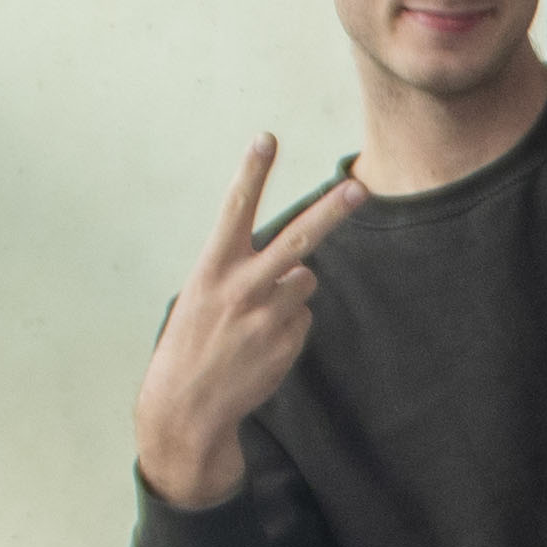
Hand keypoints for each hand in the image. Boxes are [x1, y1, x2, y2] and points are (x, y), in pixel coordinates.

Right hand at [137, 136, 363, 507]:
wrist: (187, 407)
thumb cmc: (192, 344)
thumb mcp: (202, 297)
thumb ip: (244, 273)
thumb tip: (302, 271)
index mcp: (211, 269)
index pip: (234, 211)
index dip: (251, 173)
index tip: (266, 138)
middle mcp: (242, 288)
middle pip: (297, 241)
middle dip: (330, 212)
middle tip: (359, 188)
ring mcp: (269, 317)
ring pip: (304, 281)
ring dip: (289, 292)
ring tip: (254, 319)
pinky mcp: (288, 341)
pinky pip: (301, 317)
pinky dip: (287, 326)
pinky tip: (259, 346)